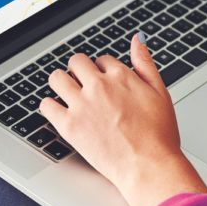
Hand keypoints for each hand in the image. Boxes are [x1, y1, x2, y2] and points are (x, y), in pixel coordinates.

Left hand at [39, 36, 206, 205]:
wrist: (149, 166)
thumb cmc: (159, 135)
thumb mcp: (160, 92)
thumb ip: (145, 63)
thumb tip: (138, 39)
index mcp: (120, 76)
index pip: (101, 59)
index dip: (102, 69)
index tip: (104, 81)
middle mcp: (98, 86)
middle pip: (76, 62)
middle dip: (80, 70)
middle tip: (83, 84)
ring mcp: (82, 105)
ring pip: (57, 78)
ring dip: (61, 81)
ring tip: (67, 92)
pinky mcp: (69, 126)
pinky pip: (46, 105)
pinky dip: (49, 105)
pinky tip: (58, 110)